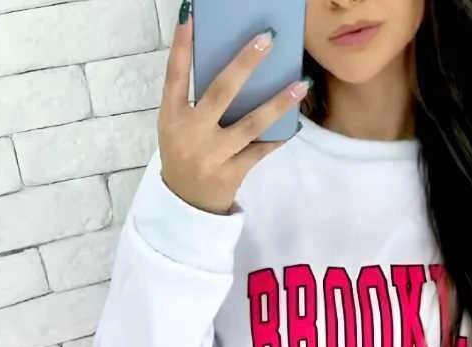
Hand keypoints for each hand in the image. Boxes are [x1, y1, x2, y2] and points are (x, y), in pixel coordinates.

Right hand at [158, 16, 310, 214]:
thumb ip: (195, 100)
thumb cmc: (184, 153)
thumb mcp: (177, 125)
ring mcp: (214, 154)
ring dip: (278, 102)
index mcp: (172, 115)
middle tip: (267, 38)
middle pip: (221, 92)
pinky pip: (261, 150)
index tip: (190, 15)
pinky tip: (295, 124)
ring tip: (300, 83)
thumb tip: (234, 68)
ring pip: (251, 123)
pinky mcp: (232, 172)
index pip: (175, 74)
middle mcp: (192, 132)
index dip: (181, 45)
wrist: (187, 202)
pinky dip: (278, 137)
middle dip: (245, 63)